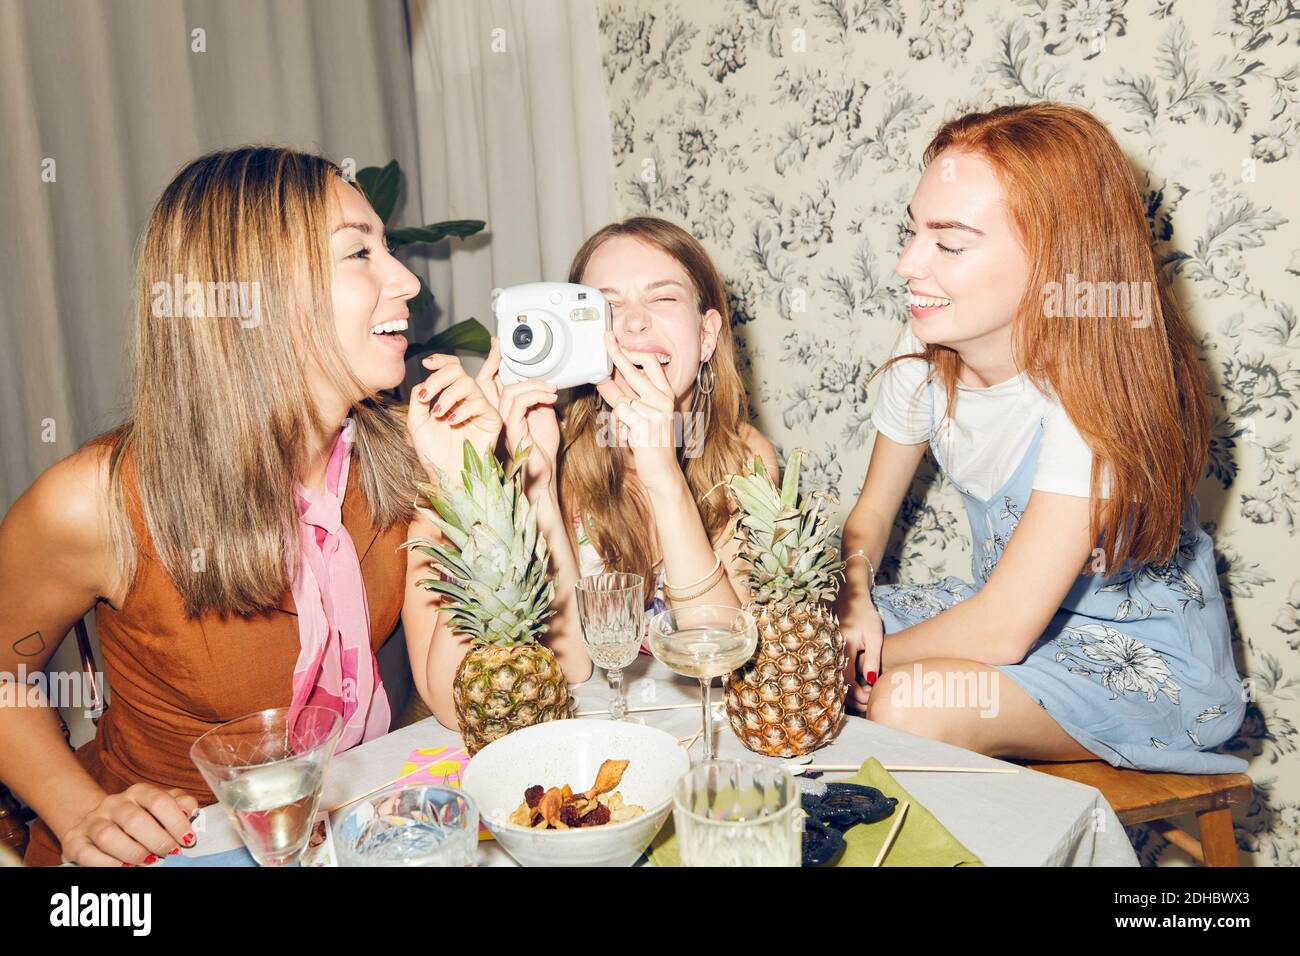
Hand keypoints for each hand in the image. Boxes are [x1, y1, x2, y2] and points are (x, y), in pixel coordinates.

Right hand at [59, 783, 198, 865]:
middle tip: (170, 854)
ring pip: (108, 836)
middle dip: (157, 840)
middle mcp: (113, 803)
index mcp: (138, 792)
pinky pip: (87, 854)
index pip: (159, 801)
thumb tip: (190, 813)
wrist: (97, 823)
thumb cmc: (138, 818)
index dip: (176, 822)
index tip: (187, 840)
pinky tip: (125, 868)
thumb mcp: (161, 807)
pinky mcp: (74, 841)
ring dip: (133, 853)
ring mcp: (92, 821)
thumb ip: (180, 805)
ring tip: (150, 862)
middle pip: (135, 820)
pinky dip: (107, 864)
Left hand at [408, 353, 502, 480]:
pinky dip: (462, 409)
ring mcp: (480, 409)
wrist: (446, 477)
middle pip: (459, 371)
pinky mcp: (492, 420)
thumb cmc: (433, 454)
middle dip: (439, 378)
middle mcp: (466, 400)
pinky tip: (452, 422)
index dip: (441, 360)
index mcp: (450, 398)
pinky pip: (480, 403)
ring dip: (449, 394)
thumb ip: (418, 399)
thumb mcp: (416, 422)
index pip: (451, 369)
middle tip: (427, 395)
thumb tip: (423, 382)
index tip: (426, 363)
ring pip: (468, 383)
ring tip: (438, 412)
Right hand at [476, 338, 560, 496]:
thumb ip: (538, 398)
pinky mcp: (511, 431)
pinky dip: (536, 395)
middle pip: (492, 382)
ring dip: (534, 384)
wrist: (543, 477)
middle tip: (513, 352)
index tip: (498, 343)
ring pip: (510, 391)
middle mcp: (497, 415)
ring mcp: (502, 423)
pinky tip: (549, 397)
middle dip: (499, 361)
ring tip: (550, 388)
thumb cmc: (542, 450)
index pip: (494, 382)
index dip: (494, 361)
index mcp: (503, 410)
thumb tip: (541, 382)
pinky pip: (518, 404)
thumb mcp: (543, 415)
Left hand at [595, 330, 681, 491]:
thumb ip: (624, 397)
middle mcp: (664, 400)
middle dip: (617, 354)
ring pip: (622, 400)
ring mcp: (656, 413)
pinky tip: (632, 439)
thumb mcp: (640, 416)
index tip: (617, 342)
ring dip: (619, 416)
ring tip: (632, 432)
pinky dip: (619, 427)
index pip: (651, 363)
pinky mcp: (646, 426)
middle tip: (606, 339)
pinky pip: (620, 416)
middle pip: (634, 371)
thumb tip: (603, 379)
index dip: (633, 351)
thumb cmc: (651, 443)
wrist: (662, 472)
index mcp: (666, 394)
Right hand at [840, 600, 884, 714]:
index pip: (847, 682)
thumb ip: (872, 659)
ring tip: (865, 697)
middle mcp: (831, 655)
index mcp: (842, 651)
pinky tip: (857, 688)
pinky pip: (835, 674)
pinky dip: (845, 685)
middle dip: (854, 699)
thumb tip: (870, 681)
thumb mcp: (874, 636)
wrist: (850, 599)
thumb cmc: (865, 615)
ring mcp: (829, 654)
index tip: (872, 697)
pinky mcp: (830, 654)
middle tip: (870, 702)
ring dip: (849, 694)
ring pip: (836, 682)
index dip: (859, 694)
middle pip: (839, 686)